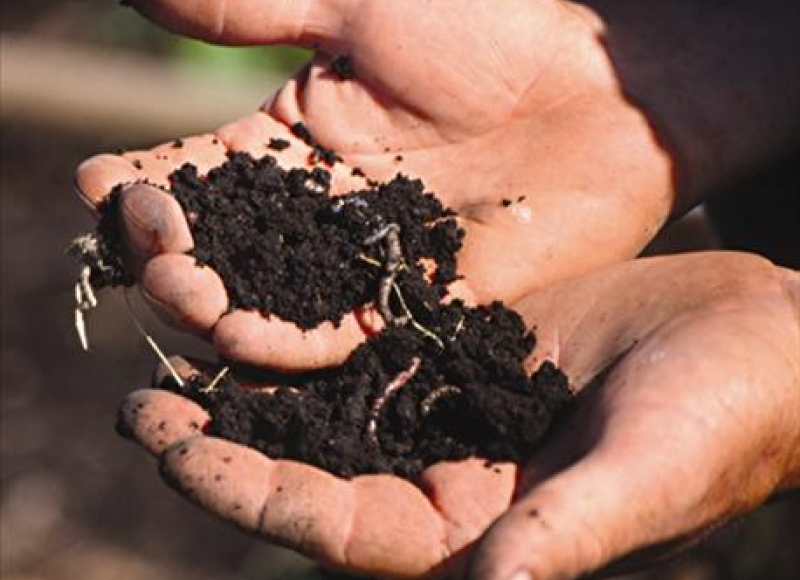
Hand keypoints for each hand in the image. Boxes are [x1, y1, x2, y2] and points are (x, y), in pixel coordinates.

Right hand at [75, 0, 675, 370]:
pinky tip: (243, 339)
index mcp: (294, 142)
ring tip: (181, 298)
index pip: (198, 175)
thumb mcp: (357, 8)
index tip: (101, 189)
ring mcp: (365, 261)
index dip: (146, 185)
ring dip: (218, 305)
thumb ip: (253, 12)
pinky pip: (342, 333)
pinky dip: (291, 341)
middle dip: (173, 255)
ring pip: (272, 302)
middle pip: (224, 251)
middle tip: (146, 249)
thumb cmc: (493, 27)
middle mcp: (319, 212)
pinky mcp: (416, 300)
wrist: (600, 85)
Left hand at [117, 252, 799, 578]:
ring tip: (174, 349)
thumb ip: (566, 534)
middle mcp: (452, 476)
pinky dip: (314, 332)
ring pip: (331, 405)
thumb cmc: (725, 413)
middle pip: (315, 468)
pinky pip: (372, 344)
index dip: (255, 494)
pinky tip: (260, 304)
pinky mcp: (462, 345)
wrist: (755, 335)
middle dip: (227, 441)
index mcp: (479, 530)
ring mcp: (453, 407)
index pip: (341, 526)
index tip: (175, 454)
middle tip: (140, 405)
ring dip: (256, 383)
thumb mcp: (644, 473)